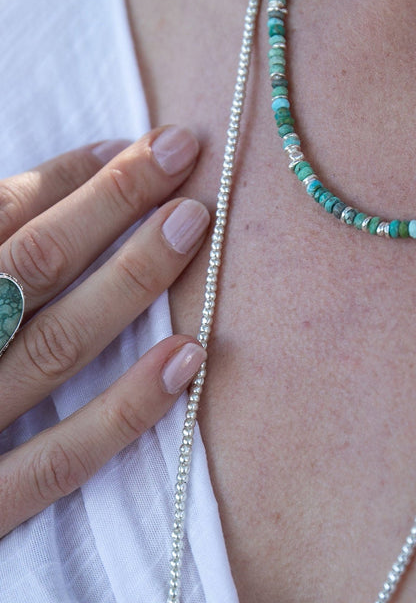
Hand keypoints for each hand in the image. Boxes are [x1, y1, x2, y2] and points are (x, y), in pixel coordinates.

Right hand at [0, 126, 209, 536]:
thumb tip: (59, 185)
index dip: (67, 176)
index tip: (133, 145)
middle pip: (32, 265)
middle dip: (110, 201)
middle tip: (179, 150)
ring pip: (55, 347)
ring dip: (130, 281)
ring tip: (192, 224)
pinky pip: (59, 461)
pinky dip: (125, 409)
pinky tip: (186, 355)